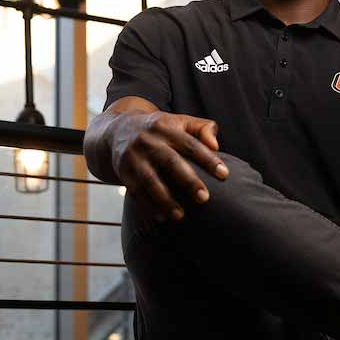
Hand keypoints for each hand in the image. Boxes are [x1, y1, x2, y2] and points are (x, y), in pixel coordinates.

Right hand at [110, 110, 229, 222]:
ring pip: (150, 180)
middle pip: (170, 161)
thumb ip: (201, 128)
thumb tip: (215, 145)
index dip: (207, 158)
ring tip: (180, 216)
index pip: (190, 144)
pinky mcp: (123, 171)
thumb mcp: (179, 121)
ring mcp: (133, 157)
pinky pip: (135, 191)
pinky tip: (162, 217)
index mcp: (165, 128)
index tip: (224, 174)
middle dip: (187, 180)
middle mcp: (148, 141)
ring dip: (165, 200)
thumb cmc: (158, 129)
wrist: (116, 130)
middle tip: (204, 198)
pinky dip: (148, 206)